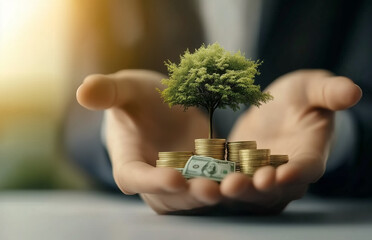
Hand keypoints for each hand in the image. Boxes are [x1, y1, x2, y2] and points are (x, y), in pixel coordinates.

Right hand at [76, 70, 221, 213]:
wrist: (160, 105)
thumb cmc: (136, 98)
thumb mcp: (125, 89)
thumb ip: (107, 91)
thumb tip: (83, 91)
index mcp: (128, 162)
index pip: (135, 178)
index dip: (153, 181)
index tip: (175, 178)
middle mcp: (153, 179)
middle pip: (170, 196)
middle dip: (191, 195)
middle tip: (213, 189)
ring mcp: (179, 180)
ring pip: (194, 196)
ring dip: (214, 194)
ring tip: (235, 185)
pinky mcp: (201, 175)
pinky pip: (215, 183)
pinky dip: (231, 182)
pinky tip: (252, 175)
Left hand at [220, 70, 361, 213]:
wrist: (280, 110)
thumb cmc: (302, 98)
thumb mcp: (314, 88)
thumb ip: (331, 92)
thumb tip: (354, 91)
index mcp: (310, 155)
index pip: (307, 169)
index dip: (296, 173)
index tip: (281, 174)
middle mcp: (287, 175)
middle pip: (273, 190)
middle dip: (254, 189)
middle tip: (235, 185)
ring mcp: (262, 178)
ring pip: (248, 193)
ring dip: (230, 193)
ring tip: (210, 188)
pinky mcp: (240, 174)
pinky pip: (227, 184)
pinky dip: (213, 186)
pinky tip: (194, 181)